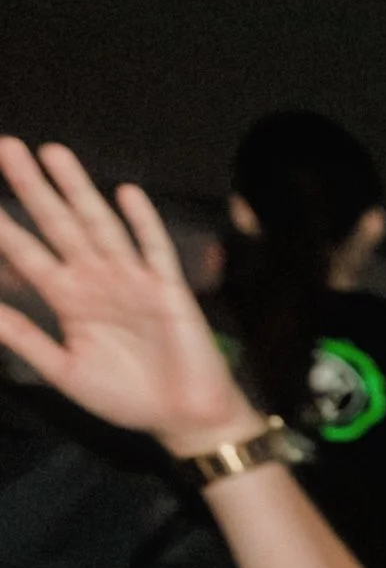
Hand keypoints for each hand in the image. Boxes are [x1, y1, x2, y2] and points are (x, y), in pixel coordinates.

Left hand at [0, 138, 261, 454]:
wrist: (185, 418)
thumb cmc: (129, 398)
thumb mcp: (65, 371)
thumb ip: (25, 338)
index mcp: (69, 300)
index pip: (26, 255)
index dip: (1, 228)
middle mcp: (97, 281)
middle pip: (58, 225)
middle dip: (32, 188)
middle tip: (6, 148)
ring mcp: (134, 281)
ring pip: (100, 226)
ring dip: (79, 190)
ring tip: (53, 153)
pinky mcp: (170, 290)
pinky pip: (154, 250)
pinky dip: (142, 222)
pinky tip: (126, 194)